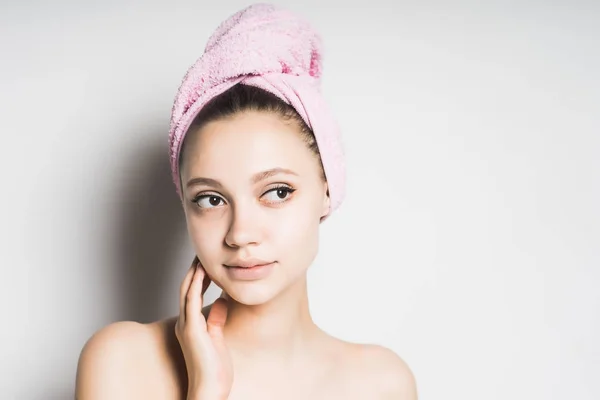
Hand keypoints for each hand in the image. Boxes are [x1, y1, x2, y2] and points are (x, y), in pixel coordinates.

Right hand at [175, 257, 232, 399]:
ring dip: (193, 274)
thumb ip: (217, 319)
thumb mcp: (218, 338)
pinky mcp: (192, 330)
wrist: (209, 389)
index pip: (191, 295)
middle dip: (193, 271)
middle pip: (186, 289)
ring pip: (186, 292)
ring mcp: (186, 326)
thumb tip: (222, 301)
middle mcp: (184, 323)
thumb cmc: (214, 369)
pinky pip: (192, 302)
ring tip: (201, 258)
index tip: (204, 263)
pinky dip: (196, 286)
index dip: (197, 278)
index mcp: (190, 325)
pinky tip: (203, 273)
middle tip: (201, 254)